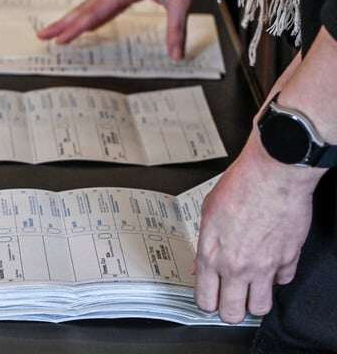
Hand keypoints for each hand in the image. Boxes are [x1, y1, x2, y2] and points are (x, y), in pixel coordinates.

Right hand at [38, 0, 201, 58]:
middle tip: (44, 35)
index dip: (76, 28)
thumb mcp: (180, 0)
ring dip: (74, 19)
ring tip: (59, 31)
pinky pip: (104, 5)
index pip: (94, 12)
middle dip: (63, 23)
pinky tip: (88, 24)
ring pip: (91, 6)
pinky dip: (92, 16)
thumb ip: (175, 30)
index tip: (60, 39)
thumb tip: (176, 55)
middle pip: (84, 8)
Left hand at [194, 134, 319, 322]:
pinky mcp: (288, 260)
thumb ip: (204, 243)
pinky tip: (270, 266)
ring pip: (261, 307)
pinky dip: (277, 278)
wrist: (272, 175)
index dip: (206, 303)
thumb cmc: (239, 186)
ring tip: (249, 291)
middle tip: (228, 302)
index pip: (205, 299)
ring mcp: (265, 267)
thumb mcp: (207, 213)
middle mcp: (238, 266)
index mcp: (212, 255)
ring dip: (254, 302)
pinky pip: (283, 282)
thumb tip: (200, 264)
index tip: (208, 300)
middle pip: (232, 313)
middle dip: (229, 312)